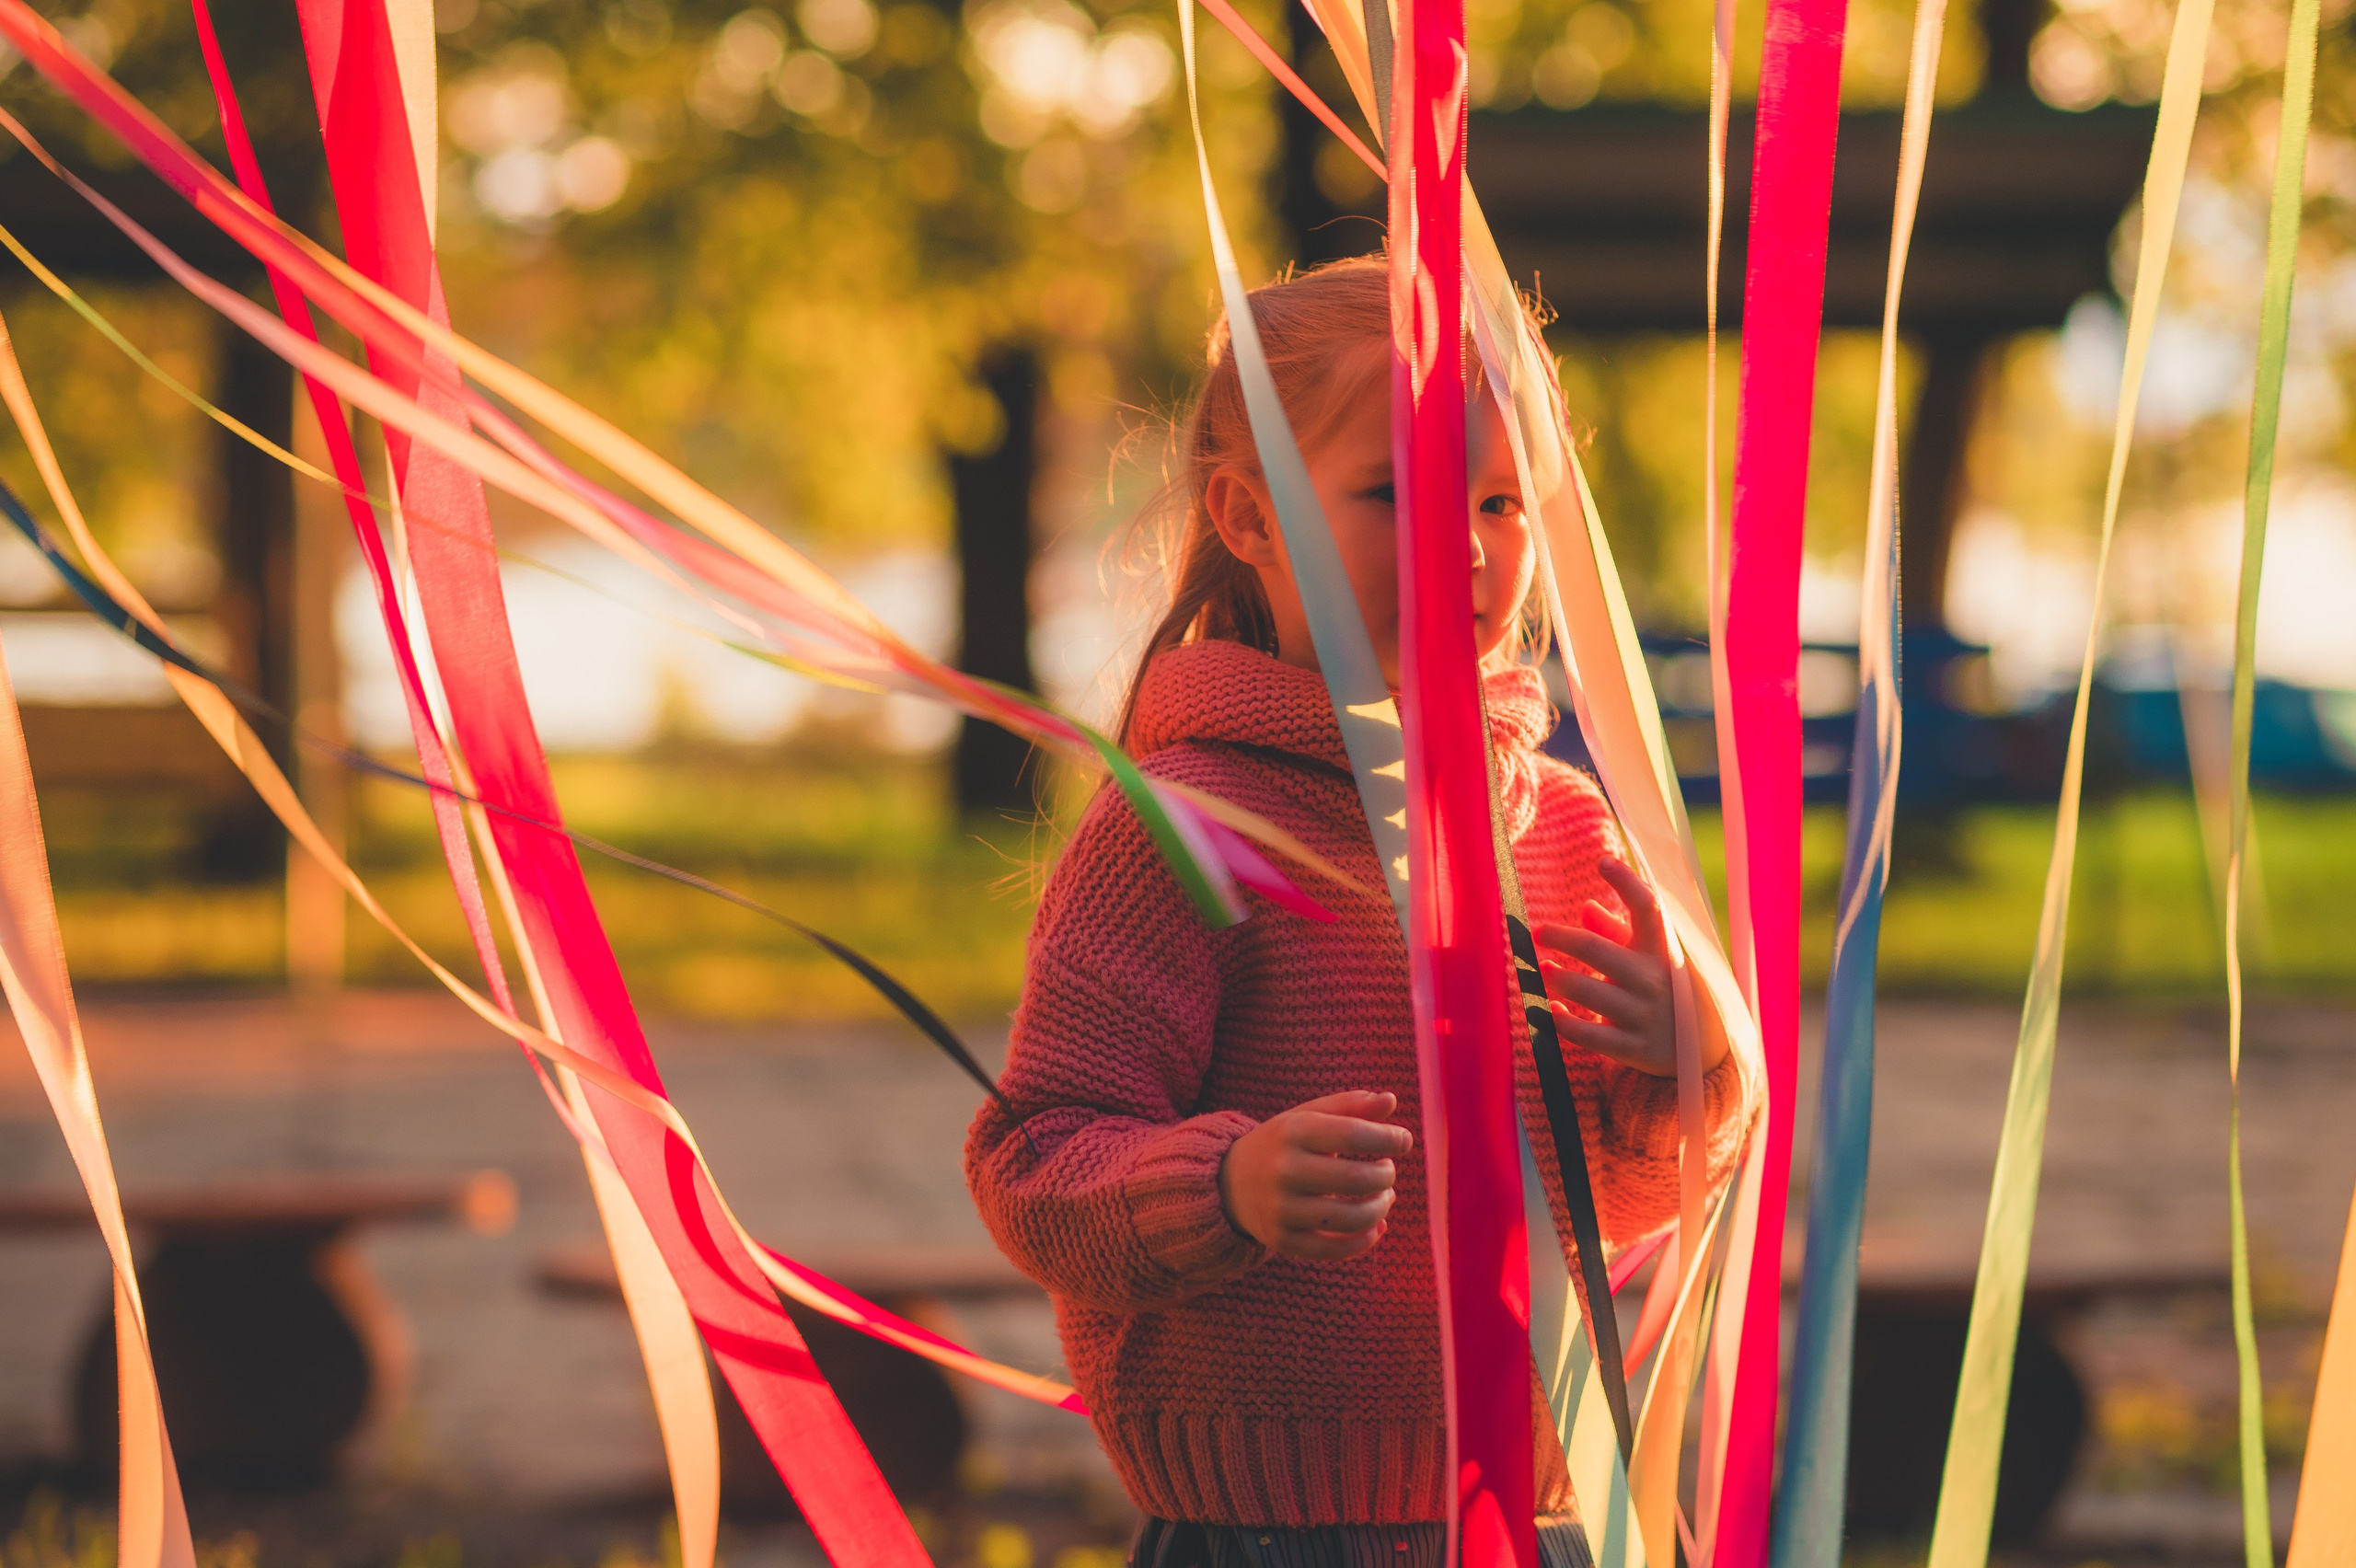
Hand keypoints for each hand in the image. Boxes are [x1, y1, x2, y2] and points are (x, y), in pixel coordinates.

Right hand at [1219, 1090, 1413, 1260]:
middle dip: (1385, 1176)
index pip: (1352, 1134)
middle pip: (1356, 1179)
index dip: (1387, 1138)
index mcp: (1292, 1132)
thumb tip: (1391, 1101)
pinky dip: (1365, 1241)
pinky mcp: (1283, 1241)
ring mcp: (1282, 1209)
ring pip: (1351, 1218)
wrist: (1230, 1182)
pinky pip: (1334, 1249)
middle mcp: (1284, 1170)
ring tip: (1384, 1196)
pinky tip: (1376, 1226)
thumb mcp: (1308, 1116)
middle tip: (1387, 1171)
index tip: (1404, 1141)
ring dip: (1380, 1208)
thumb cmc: (1284, 1143)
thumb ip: (1350, 1106)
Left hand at [1536, 856, 1712, 1078]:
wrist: (1701, 1050)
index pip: (1648, 908)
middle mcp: (1653, 978)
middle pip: (1596, 949)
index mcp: (1661, 950)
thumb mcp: (1650, 957)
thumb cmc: (1665, 988)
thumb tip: (1587, 906)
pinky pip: (1589, 1035)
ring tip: (1543, 970)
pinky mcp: (1632, 1047)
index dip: (1627, 882)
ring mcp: (1643, 1014)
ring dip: (1558, 978)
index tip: (1603, 862)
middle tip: (1538, 932)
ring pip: (1588, 991)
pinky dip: (1564, 1022)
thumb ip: (1617, 932)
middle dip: (1561, 937)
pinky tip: (1551, 1011)